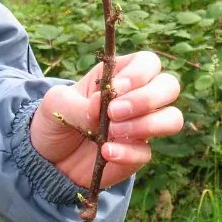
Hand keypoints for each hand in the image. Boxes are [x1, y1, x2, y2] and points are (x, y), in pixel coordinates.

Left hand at [30, 51, 182, 188]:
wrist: (49, 159)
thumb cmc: (56, 119)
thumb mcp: (56, 103)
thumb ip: (78, 102)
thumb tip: (100, 103)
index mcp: (120, 74)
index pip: (149, 63)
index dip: (139, 74)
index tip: (115, 89)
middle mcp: (138, 97)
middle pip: (170, 86)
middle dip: (146, 98)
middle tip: (114, 112)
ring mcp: (142, 125)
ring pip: (172, 118)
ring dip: (146, 124)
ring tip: (112, 132)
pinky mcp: (138, 153)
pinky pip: (148, 152)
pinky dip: (128, 152)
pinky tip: (106, 152)